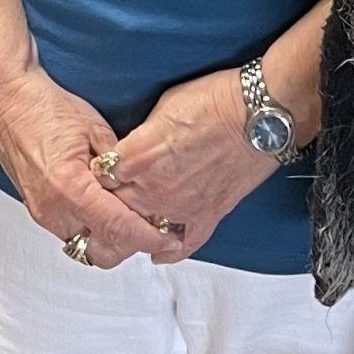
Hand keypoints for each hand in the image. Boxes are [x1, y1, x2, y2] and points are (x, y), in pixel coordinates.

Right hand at [0, 66, 187, 267]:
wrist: (6, 102)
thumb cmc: (45, 108)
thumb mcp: (96, 129)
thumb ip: (119, 164)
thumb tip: (142, 185)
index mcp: (69, 187)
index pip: (117, 227)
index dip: (148, 236)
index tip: (170, 237)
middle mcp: (52, 208)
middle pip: (101, 248)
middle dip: (130, 244)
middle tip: (155, 228)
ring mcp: (41, 212)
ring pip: (84, 245)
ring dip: (109, 238)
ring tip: (133, 219)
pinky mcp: (37, 210)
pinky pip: (70, 233)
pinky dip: (91, 229)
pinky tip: (107, 211)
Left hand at [105, 68, 274, 258]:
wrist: (259, 116)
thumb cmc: (216, 101)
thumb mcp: (163, 106)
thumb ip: (140, 137)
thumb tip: (132, 149)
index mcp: (136, 158)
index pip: (96, 180)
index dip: (94, 178)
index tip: (96, 177)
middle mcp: (152, 189)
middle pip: (111, 214)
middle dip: (104, 210)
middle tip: (101, 209)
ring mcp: (179, 208)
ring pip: (139, 236)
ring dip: (129, 234)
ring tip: (121, 233)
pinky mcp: (206, 217)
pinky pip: (180, 246)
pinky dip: (167, 252)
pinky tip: (158, 252)